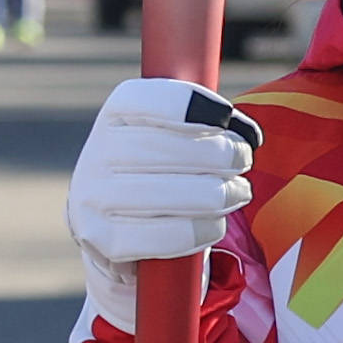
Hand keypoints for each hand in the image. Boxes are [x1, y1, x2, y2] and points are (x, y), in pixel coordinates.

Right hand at [67, 78, 262, 325]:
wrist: (118, 234)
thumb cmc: (160, 177)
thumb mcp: (173, 139)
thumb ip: (204, 125)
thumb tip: (247, 134)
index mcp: (113, 118)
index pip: (142, 100)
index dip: (187, 103)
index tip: (224, 116)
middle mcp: (96, 155)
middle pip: (165, 147)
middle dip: (218, 153)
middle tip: (243, 159)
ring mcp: (95, 199)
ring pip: (169, 194)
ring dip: (218, 193)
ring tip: (239, 192)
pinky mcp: (103, 242)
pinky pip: (166, 235)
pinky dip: (201, 230)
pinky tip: (215, 224)